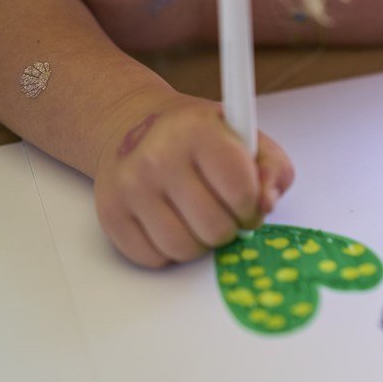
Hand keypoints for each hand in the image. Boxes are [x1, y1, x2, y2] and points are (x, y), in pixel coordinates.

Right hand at [95, 93, 294, 267]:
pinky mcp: (110, 213)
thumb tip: (267, 204)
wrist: (133, 123)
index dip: (252, 208)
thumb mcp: (245, 135)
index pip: (241, 191)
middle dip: (229, 228)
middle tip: (224, 213)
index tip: (247, 204)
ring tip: (199, 219)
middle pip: (214, 228)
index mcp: (198, 131)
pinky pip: (151, 258)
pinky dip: (168, 251)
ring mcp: (131, 186)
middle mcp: (159, 156)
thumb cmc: (198, 134)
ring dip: (200, 243)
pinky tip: (171, 223)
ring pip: (183, 249)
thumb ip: (272, 168)